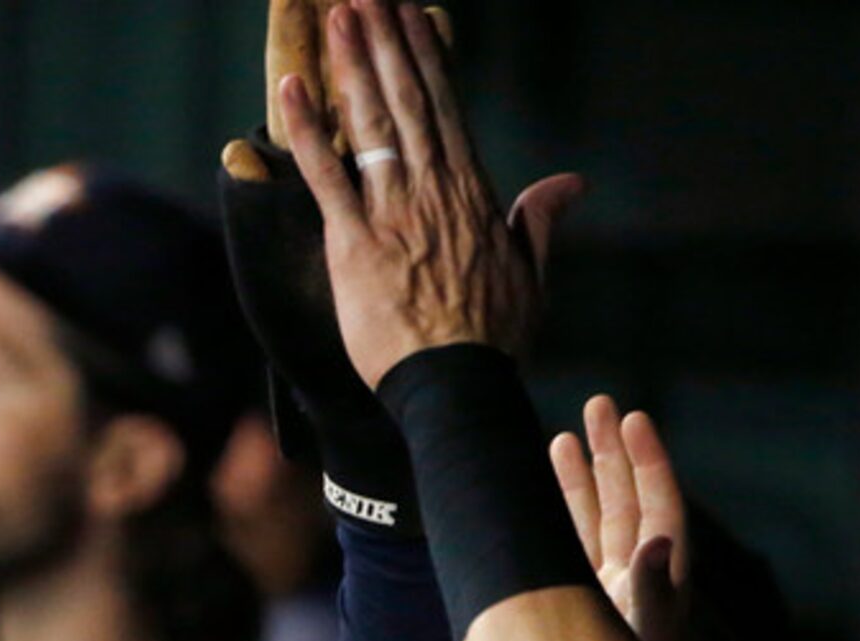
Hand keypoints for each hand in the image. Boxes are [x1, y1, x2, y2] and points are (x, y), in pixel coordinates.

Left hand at [279, 0, 582, 386]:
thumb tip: (569, 183)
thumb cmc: (492, 339)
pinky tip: (290, 89)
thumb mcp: (530, 273)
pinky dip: (306, 130)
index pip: (445, 108)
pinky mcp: (354, 242)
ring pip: (372, 121)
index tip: (413, 16)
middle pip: (408, 98)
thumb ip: (540, 220)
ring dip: (352, 64)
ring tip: (338, 15)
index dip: (426, 57)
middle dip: (387, 42)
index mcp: (473, 191)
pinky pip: (327, 174)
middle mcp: (434, 189)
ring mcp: (394, 211)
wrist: (458, 385)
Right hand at [552, 395, 689, 640]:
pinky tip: (538, 500)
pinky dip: (557, 524)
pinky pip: (570, 553)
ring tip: (561, 439)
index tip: (634, 419)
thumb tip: (654, 545)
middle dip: (612, 455)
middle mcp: (639, 576)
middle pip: (628, 501)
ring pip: (595, 522)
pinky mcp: (583, 609)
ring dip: (581, 482)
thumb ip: (654, 594)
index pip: (660, 504)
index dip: (648, 461)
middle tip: (598, 404)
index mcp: (666, 577)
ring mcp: (609, 591)